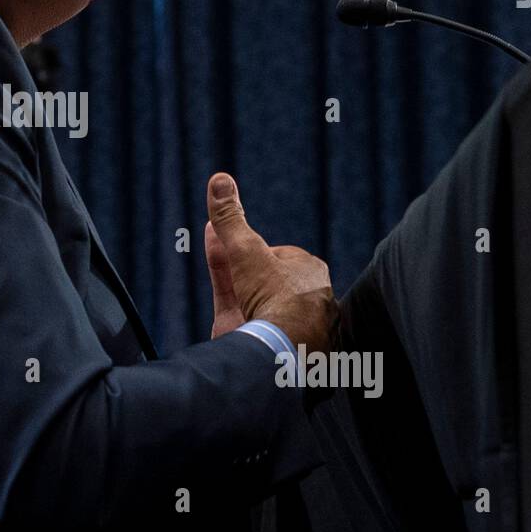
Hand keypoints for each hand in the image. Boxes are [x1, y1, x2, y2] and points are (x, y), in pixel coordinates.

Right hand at [204, 172, 337, 352]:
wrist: (280, 353)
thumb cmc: (275, 297)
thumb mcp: (246, 250)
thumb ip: (230, 218)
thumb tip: (219, 178)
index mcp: (311, 275)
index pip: (278, 255)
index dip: (253, 250)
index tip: (235, 247)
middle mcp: (304, 302)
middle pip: (263, 278)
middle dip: (241, 267)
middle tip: (221, 251)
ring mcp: (286, 328)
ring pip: (254, 301)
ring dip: (236, 289)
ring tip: (221, 280)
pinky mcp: (266, 348)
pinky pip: (243, 322)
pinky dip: (228, 312)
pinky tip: (221, 310)